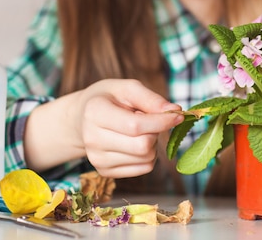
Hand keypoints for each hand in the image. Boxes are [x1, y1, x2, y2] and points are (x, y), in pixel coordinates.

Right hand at [24, 79, 182, 177]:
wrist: (82, 118)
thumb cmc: (109, 99)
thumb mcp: (128, 88)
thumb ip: (151, 99)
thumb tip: (175, 112)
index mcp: (95, 113)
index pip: (136, 126)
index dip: (162, 122)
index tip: (178, 115)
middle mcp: (92, 139)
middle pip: (143, 146)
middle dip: (156, 132)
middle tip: (150, 120)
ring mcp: (97, 159)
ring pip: (146, 159)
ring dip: (152, 144)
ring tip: (138, 130)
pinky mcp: (105, 172)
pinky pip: (143, 168)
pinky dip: (147, 155)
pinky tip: (134, 142)